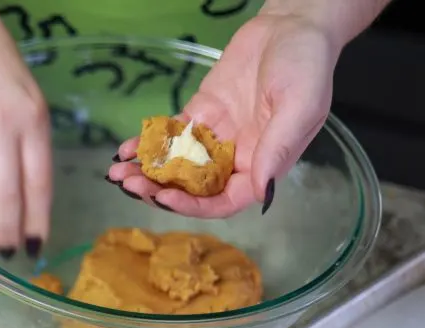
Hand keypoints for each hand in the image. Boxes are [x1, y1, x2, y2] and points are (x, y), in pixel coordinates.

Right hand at [0, 0, 51, 256]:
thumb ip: (29, 143)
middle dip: (6, 232)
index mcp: (32, 119)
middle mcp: (2, 125)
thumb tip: (25, 199)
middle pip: (5, 197)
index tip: (35, 248)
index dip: (37, 221)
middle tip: (5, 250)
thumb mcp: (27, 98)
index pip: (39, 184)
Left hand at [106, 12, 339, 217]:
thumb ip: (278, 150)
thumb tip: (262, 194)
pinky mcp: (199, 114)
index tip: (165, 199)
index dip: (193, 206)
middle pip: (192, 188)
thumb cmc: (307, 65)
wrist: (292, 24)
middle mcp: (235, 157)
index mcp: (261, 165)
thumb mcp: (301, 107)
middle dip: (158, 190)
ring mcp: (214, 137)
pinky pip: (170, 135)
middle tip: (128, 184)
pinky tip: (125, 148)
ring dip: (146, 171)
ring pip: (176, 164)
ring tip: (117, 170)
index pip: (223, 201)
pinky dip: (147, 144)